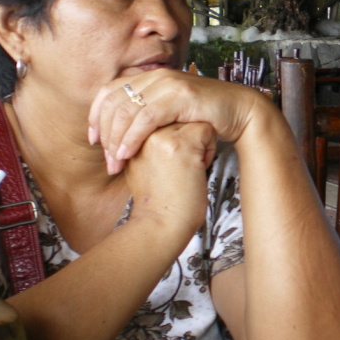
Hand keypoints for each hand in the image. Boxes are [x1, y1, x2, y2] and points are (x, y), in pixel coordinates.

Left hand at [88, 69, 264, 173]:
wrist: (240, 111)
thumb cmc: (206, 117)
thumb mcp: (171, 114)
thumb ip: (148, 116)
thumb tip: (121, 131)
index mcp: (149, 77)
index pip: (109, 92)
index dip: (96, 116)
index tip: (93, 140)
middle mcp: (156, 76)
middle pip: (114, 102)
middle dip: (105, 133)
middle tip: (106, 160)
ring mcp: (168, 83)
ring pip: (128, 110)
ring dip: (116, 139)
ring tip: (115, 162)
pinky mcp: (181, 95)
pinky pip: (147, 117)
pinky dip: (133, 137)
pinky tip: (128, 154)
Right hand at [124, 121, 214, 243]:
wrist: (160, 225)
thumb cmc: (157, 199)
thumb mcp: (139, 165)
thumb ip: (144, 140)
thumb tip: (163, 122)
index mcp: (130, 134)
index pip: (162, 115)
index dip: (174, 136)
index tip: (170, 164)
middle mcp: (143, 131)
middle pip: (178, 114)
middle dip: (186, 135)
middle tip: (179, 167)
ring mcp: (161, 135)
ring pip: (193, 119)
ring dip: (197, 142)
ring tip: (186, 168)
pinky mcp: (181, 143)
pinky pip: (206, 130)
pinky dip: (209, 150)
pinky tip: (197, 169)